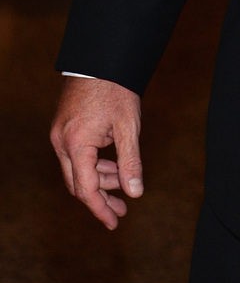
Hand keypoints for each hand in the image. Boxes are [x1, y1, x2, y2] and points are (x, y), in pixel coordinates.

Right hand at [50, 77, 143, 229]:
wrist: (101, 59)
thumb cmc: (116, 90)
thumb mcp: (128, 127)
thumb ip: (131, 161)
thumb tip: (136, 193)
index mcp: (75, 144)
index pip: (86, 188)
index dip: (100, 208)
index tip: (114, 223)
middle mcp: (61, 142)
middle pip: (78, 183)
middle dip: (101, 198)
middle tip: (122, 211)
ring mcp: (60, 135)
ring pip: (77, 170)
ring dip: (100, 180)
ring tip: (124, 184)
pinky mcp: (64, 128)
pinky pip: (76, 156)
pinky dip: (94, 164)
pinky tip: (113, 166)